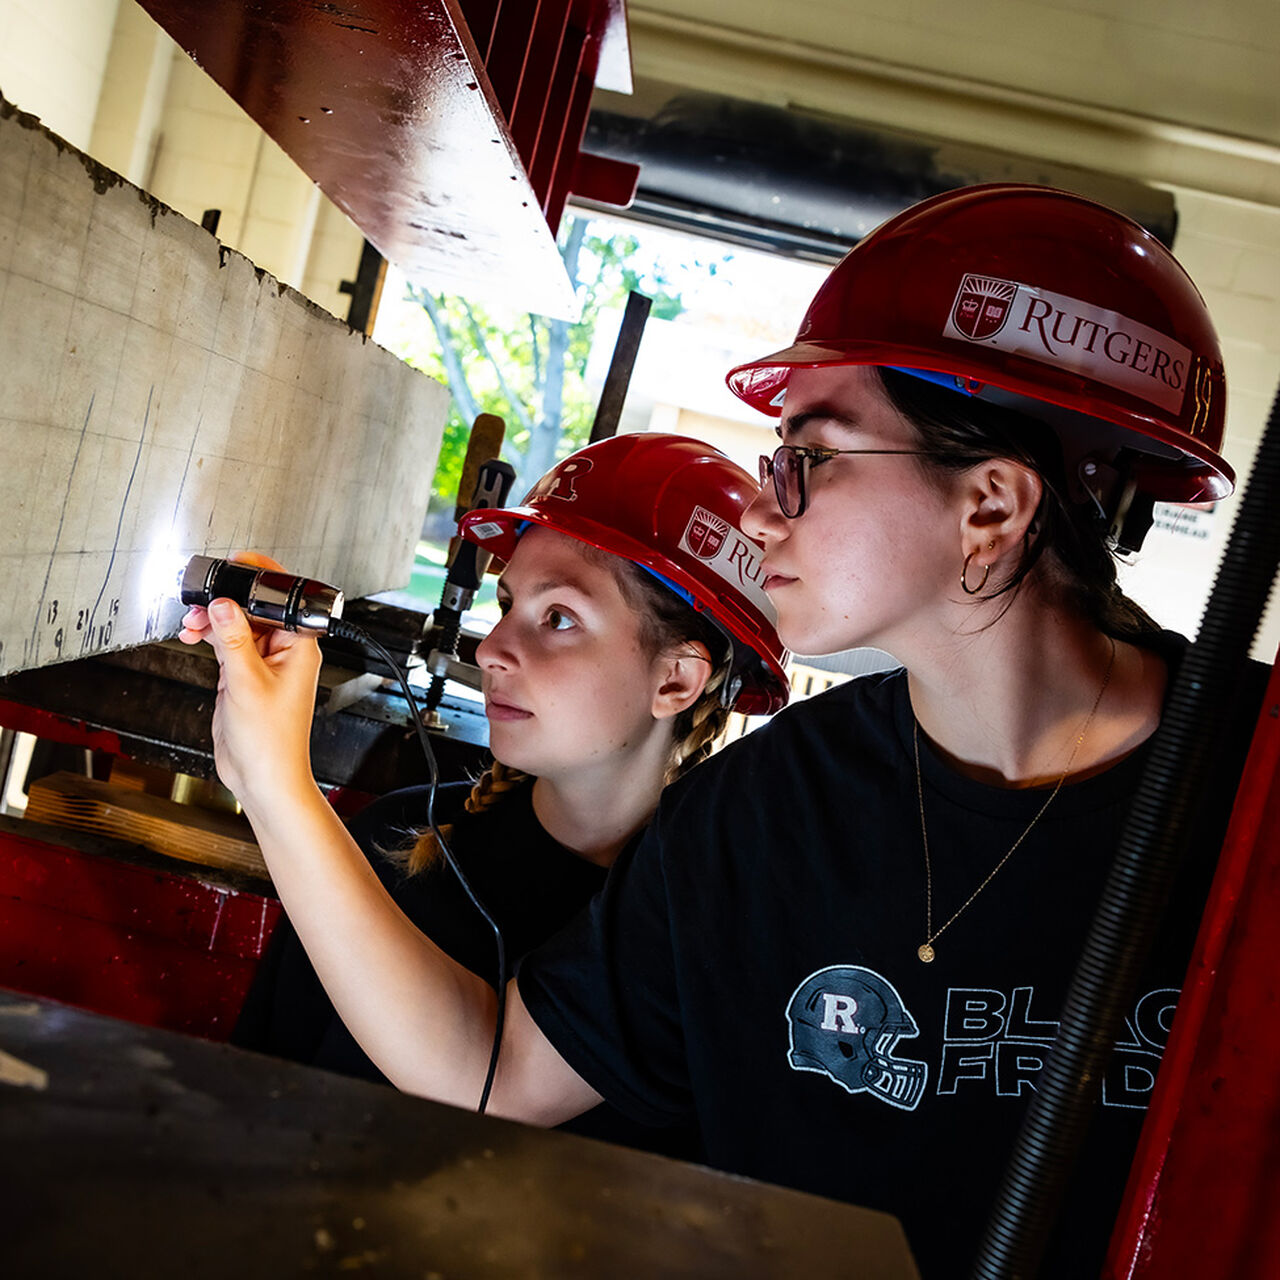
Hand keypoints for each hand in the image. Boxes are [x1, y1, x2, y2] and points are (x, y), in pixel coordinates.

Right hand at [183, 553, 322, 810]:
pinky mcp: (244, 674)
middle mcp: (284, 650)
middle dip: (226, 600)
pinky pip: (227, 643)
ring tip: (190, 623)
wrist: (262, 777)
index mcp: (299, 647)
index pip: (284, 599)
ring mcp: (264, 662)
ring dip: (212, 619)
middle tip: (199, 600)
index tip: (235, 565)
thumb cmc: (270, 740)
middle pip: (255, 608)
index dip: (260, 578)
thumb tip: (223, 604)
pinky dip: (209, 636)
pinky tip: (192, 634)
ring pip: (236, 624)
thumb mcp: (246, 682)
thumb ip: (233, 640)